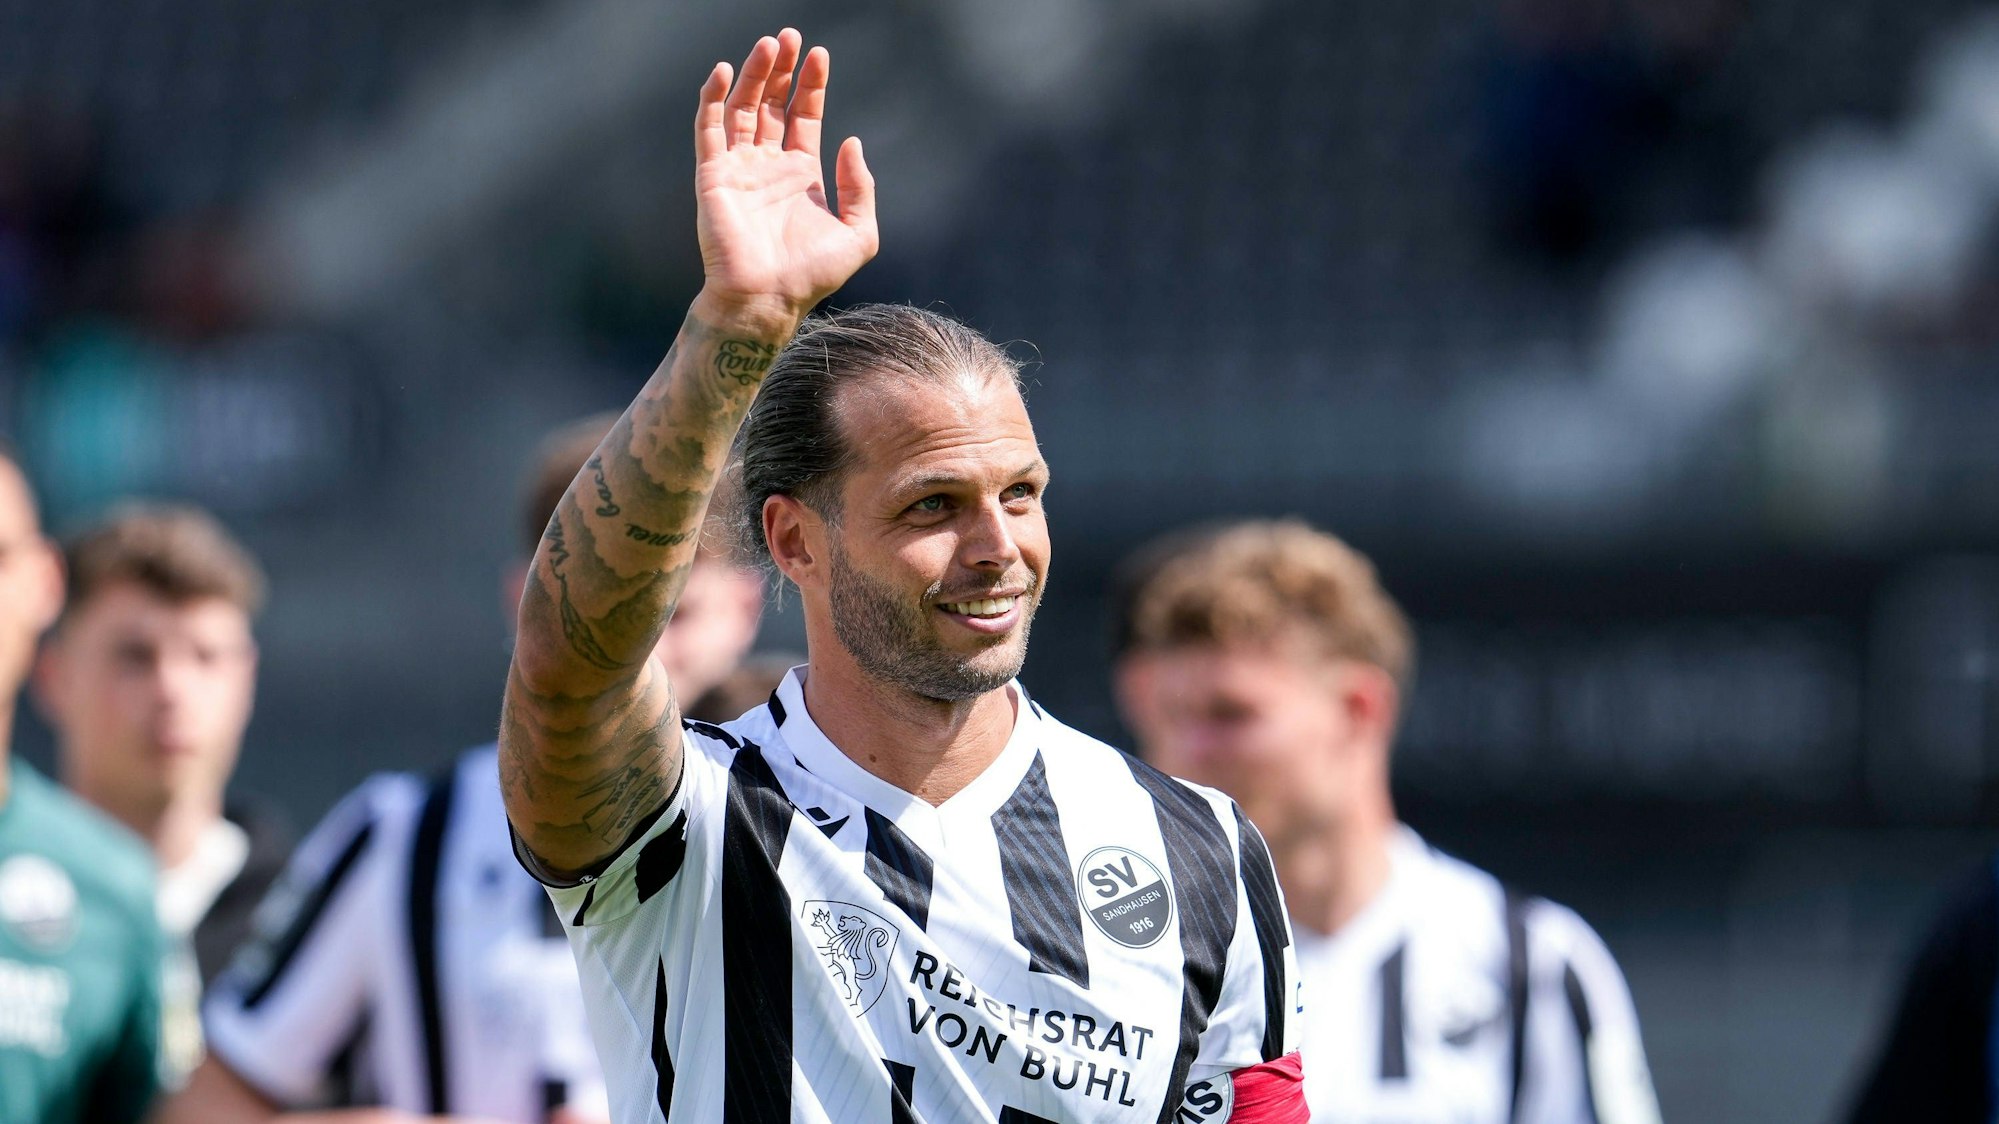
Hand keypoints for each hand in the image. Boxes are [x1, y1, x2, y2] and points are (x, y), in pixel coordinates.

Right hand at [694, 29, 878, 326]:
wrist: (767, 298)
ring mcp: (738, 169)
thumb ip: (862, 189)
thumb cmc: (811, 275)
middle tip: (789, 37)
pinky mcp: (713, 176)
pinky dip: (714, 99)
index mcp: (801, 175)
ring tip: (767, 45)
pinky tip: (725, 71)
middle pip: (772, 105)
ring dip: (752, 75)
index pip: (803, 116)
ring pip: (742, 109)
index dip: (811, 85)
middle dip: (780, 71)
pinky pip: (709, 129)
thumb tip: (852, 142)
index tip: (819, 55)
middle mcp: (768, 167)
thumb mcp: (859, 234)